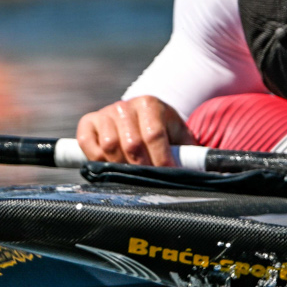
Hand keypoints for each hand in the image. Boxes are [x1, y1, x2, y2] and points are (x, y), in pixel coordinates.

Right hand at [73, 96, 191, 166]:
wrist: (140, 118)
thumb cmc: (163, 131)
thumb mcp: (179, 135)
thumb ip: (188, 152)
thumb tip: (198, 171)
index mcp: (149, 104)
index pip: (153, 135)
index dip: (162, 159)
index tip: (169, 176)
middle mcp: (124, 106)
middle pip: (131, 144)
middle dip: (143, 168)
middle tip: (151, 181)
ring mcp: (104, 113)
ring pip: (110, 146)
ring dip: (121, 166)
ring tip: (132, 175)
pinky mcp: (88, 123)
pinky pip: (88, 146)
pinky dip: (97, 160)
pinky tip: (110, 166)